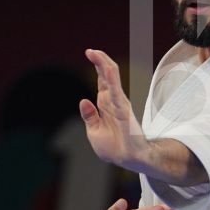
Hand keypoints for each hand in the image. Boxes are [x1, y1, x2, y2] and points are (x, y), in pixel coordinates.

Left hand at [79, 48, 146, 168]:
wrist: (127, 160)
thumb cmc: (113, 147)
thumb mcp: (94, 131)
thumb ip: (89, 116)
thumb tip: (83, 100)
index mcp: (105, 104)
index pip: (102, 80)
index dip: (96, 66)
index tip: (89, 52)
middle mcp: (113, 100)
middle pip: (107, 75)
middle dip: (99, 60)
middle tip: (90, 50)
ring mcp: (118, 103)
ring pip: (112, 79)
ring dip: (103, 65)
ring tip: (95, 53)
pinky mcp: (123, 109)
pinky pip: (116, 91)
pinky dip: (111, 79)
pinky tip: (107, 69)